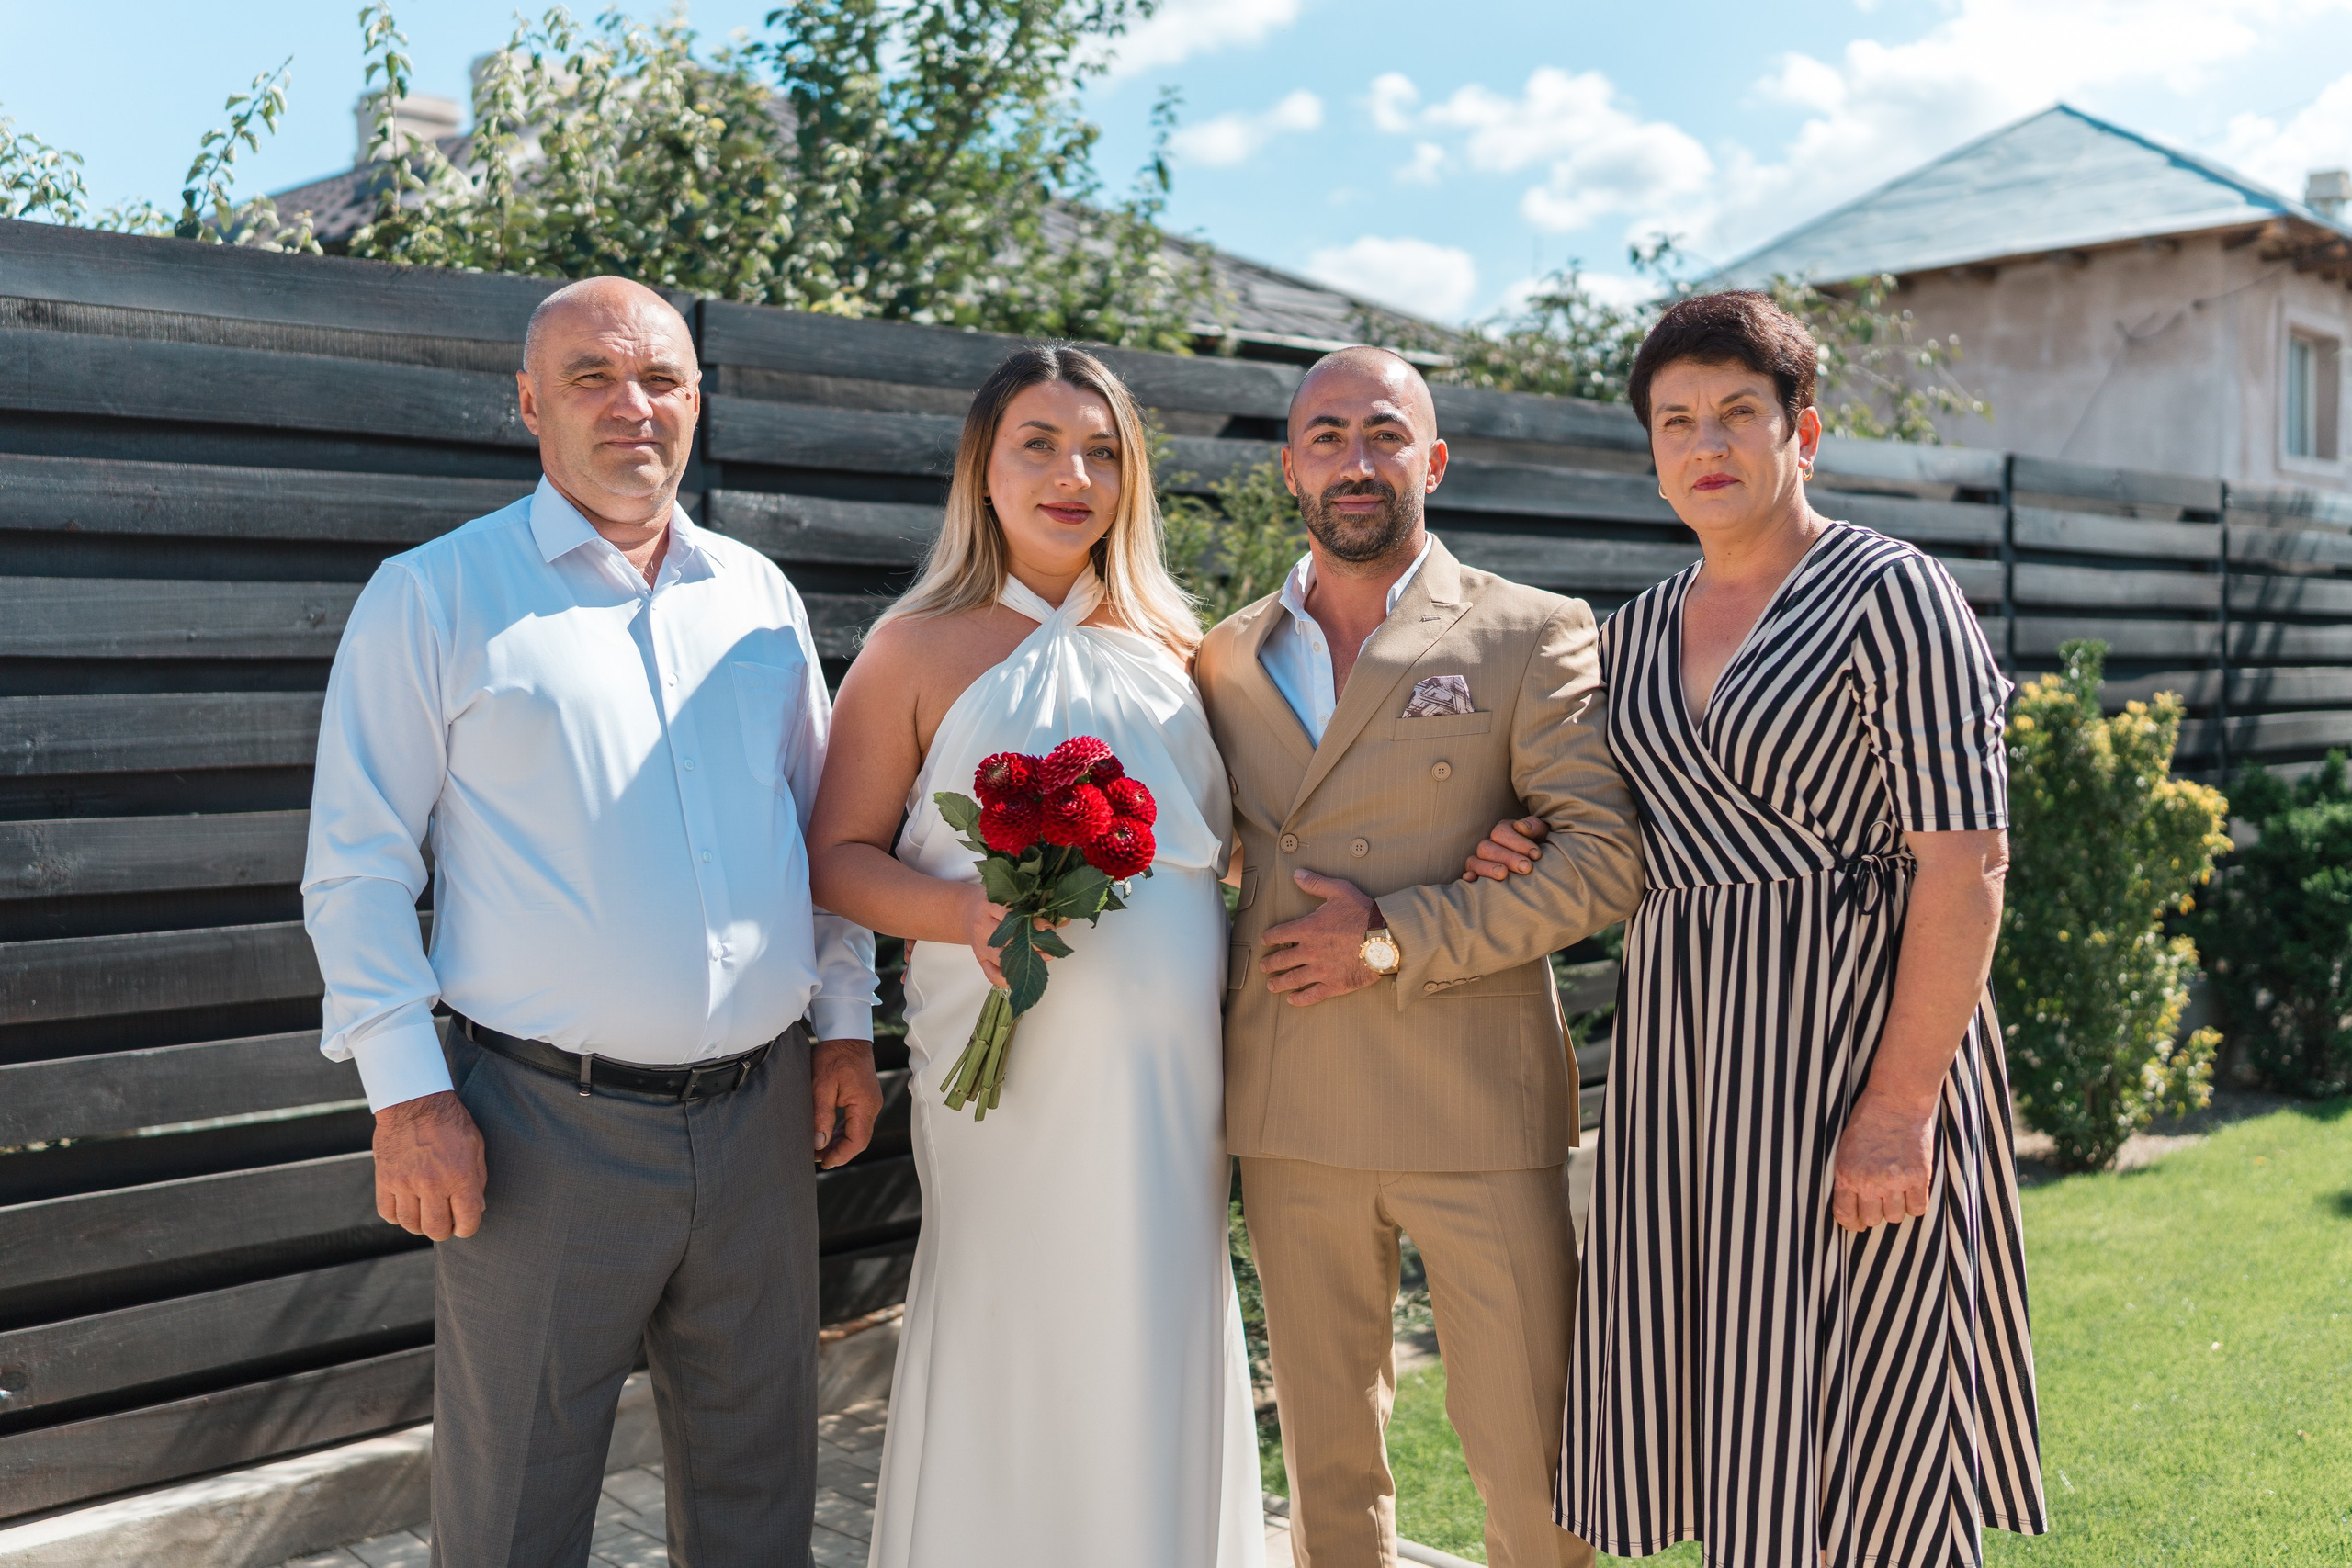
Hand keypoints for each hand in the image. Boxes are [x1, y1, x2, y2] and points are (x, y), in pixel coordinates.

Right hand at [373, 1090, 487, 1240]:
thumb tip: (477, 1208)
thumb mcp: (476, 1147)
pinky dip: (398, 1215)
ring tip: (426, 1212)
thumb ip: (477, 1180)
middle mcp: (432, 1183)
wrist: (415, 1102)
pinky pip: (388, 1213)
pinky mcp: (385, 1179)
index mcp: (459, 1176)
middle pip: (436, 1229)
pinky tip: (407, 1205)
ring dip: (420, 1224)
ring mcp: (405, 1183)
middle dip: (443, 1230)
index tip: (464, 1226)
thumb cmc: (451, 1123)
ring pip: (410, 1225)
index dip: (467, 1229)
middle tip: (445, 1221)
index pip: (466, 1221)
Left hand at [811, 1038, 883, 1168]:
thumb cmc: (833, 1055)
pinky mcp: (864, 1097)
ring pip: (858, 1132)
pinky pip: (856, 1121)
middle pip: (859, 1139)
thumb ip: (821, 1115)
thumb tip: (819, 1143)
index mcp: (865, 1105)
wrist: (846, 1033)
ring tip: (819, 1149)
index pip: (857, 1141)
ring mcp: (870, 1101)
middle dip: (839, 1152)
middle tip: (816, 1158)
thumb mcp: (821, 1085)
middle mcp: (872, 1106)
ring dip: (840, 1142)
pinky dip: (843, 1131)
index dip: (840, 1155)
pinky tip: (829, 1134)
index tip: (823, 1162)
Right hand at [961, 884, 1058, 988]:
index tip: (1050, 928)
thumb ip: (1037, 906)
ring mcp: (980, 944)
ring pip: (1003, 958)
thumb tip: (1065, 919)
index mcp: (989, 904)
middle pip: (1010, 938)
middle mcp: (982, 924)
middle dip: (1036, 943)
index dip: (1034, 922)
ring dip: (1027, 962)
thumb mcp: (1010, 897)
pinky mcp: (979, 959)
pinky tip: (1023, 975)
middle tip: (1053, 945)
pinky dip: (1009, 979)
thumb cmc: (993, 903)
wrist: (965, 911)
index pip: (1011, 914)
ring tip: (1045, 958)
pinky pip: (992, 975)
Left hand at [1259, 870, 1381, 1006]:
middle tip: (1263, 966)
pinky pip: (1311, 995)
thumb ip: (1316, 883)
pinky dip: (1299, 999)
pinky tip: (1292, 999)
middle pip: (1281, 960)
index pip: (1279, 934)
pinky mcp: (1334, 985)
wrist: (1385, 939)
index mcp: (1307, 929)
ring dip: (1278, 983)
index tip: (1265, 941)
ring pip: (1292, 979)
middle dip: (1269, 963)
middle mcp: (1309, 952)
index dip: (1269, 937)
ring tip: (1271, 985)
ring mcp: (1320, 970)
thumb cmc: (1363, 913)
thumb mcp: (1339, 891)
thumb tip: (1297, 874)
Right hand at [1462, 815, 1549, 881]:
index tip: (1536, 855)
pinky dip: (1469, 878)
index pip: (1501, 832)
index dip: (1518, 843)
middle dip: (1507, 857)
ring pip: (1474, 861)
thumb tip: (1521, 827)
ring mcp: (1480, 861)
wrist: (1538, 866)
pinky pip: (1468, 876)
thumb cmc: (1539, 851)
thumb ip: (1534, 827)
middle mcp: (1488, 845)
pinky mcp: (1477, 877)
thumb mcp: (1542, 835)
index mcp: (1503, 831)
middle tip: (1526, 867)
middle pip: (1487, 847)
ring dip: (1488, 868)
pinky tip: (1472, 880)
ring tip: (1503, 874)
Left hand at [1832, 1087, 1936, 1231]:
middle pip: (1873, 1220)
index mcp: (1846, 1174)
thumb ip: (1848, 1176)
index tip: (1857, 1223)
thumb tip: (1853, 1204)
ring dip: (1896, 1208)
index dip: (1852, 1224)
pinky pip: (1918, 1209)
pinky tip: (1912, 1191)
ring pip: (1896, 1217)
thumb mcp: (1845, 1149)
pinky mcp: (1918, 1177)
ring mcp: (1895, 1181)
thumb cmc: (1868, 1121)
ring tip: (1896, 1190)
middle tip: (1880, 1200)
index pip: (1846, 1215)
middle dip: (1875, 1212)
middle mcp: (1869, 1182)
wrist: (1896, 1101)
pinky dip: (1915, 1204)